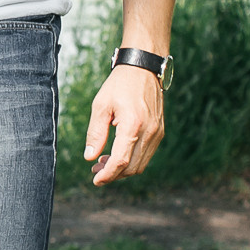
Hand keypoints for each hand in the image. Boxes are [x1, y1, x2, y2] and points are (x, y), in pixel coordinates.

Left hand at [84, 62, 165, 185]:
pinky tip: (117, 153)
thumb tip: (90, 158)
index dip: (107, 175)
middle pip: (132, 167)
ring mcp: (157, 133)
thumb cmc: (119, 85)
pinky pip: (146, 155)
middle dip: (113, 174)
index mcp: (133, 125)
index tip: (95, 180)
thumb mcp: (101, 106)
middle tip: (95, 170)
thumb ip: (95, 133)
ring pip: (140, 164)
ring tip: (103, 162)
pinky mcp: (159, 132)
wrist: (144, 69)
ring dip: (122, 169)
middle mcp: (149, 132)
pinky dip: (132, 160)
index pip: (120, 161)